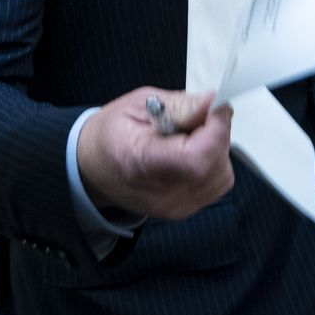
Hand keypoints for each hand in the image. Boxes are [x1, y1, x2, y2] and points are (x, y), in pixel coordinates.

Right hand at [76, 87, 233, 220]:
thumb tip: (213, 103)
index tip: (215, 108)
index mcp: (141, 162)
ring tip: (190, 136)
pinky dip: (213, 164)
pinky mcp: (184, 211)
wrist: (93, 168)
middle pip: (214, 166)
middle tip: (197, 118)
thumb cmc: (112, 133)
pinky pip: (217, 184)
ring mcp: (174, 208)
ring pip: (222, 176)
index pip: (196, 158)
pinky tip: (192, 152)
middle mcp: (161, 194)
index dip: (216, 130)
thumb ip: (179, 105)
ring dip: (216, 150)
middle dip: (217, 135)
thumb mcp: (138, 104)